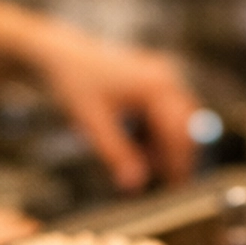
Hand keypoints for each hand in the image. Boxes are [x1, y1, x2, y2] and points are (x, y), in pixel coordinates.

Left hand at [22, 18, 197, 191]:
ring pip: (177, 123)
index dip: (179, 164)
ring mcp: (162, 77)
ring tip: (133, 157)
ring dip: (163, 145)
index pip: (180, 134)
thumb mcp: (93, 124)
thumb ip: (116, 154)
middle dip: (174, 155)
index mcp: (156, 87)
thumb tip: (135, 185)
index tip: (174, 189)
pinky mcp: (154, 81)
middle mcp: (166, 78)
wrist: (59, 55)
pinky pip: (166, 114)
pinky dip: (155, 133)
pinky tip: (131, 139)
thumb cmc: (73, 85)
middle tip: (159, 181)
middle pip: (186, 128)